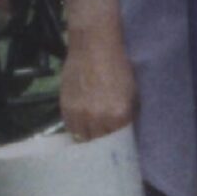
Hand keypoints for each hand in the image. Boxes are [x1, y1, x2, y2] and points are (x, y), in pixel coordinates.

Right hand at [60, 24, 137, 141]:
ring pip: (82, 138)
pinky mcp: (64, 107)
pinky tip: (82, 128)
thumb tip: (126, 131)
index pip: (118, 142)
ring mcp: (79, 114)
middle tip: (107, 146)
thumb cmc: (119, 66)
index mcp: (118, 115)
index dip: (118, 145)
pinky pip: (70, 127)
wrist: (94, 47)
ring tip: (94, 140)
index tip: (120, 148)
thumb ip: (129, 114)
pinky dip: (77, 130)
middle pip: (99, 143)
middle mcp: (97, 118)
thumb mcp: (132, 92)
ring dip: (88, 139)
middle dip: (104, 146)